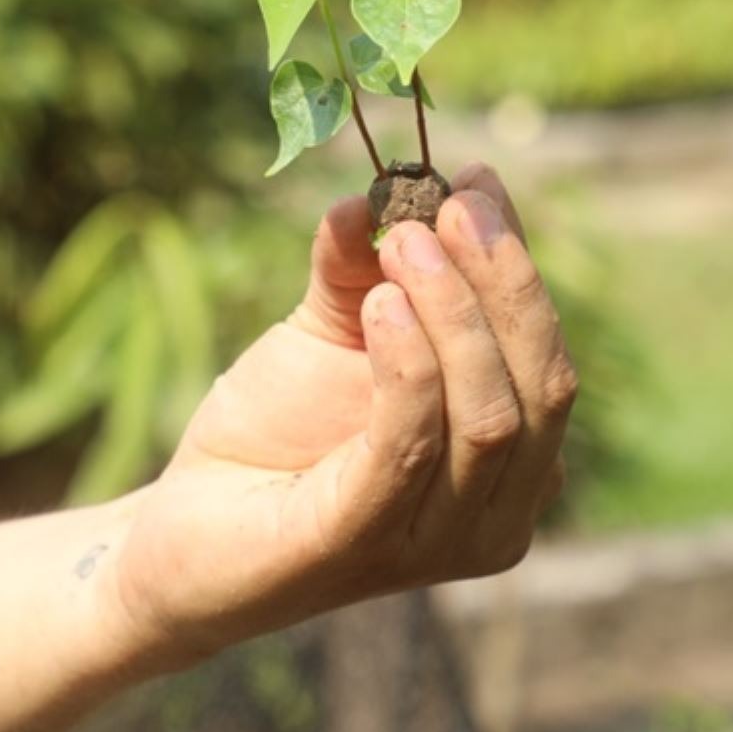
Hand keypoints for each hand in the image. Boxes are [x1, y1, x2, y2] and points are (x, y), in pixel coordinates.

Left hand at [112, 164, 576, 661]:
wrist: (184, 528)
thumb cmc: (274, 435)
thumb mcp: (334, 334)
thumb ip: (364, 268)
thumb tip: (378, 193)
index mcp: (514, 469)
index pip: (547, 361)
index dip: (517, 269)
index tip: (475, 183)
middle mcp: (495, 518)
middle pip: (542, 388)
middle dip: (501, 284)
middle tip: (447, 206)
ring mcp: (433, 547)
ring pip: (489, 418)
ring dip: (452, 314)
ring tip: (403, 244)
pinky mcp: (359, 547)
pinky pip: (410, 449)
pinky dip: (408, 369)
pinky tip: (381, 307)